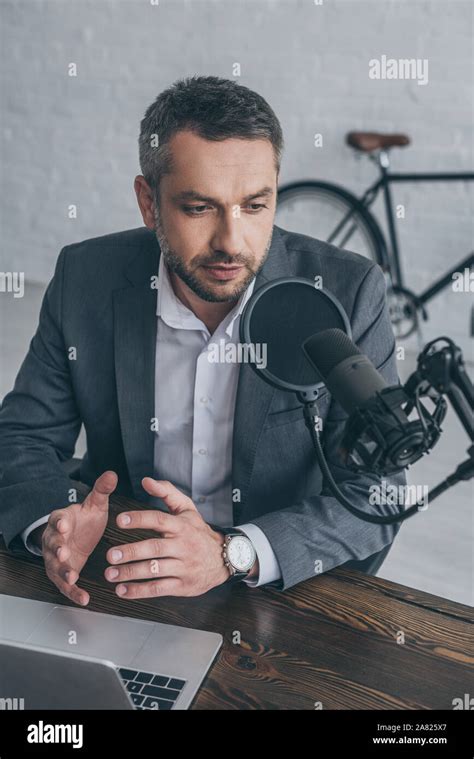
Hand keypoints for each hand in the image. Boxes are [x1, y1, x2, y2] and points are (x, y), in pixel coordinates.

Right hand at [42, 470, 117, 605]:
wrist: (76, 535)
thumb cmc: (84, 520)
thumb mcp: (94, 505)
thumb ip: (101, 491)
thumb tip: (112, 474)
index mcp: (61, 520)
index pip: (57, 519)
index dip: (60, 522)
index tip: (64, 524)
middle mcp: (54, 540)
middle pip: (52, 544)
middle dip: (57, 549)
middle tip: (63, 553)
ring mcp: (56, 559)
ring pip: (55, 566)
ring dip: (62, 572)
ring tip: (71, 577)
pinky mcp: (62, 574)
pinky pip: (65, 585)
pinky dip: (73, 592)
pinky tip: (84, 598)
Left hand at [104, 478, 230, 598]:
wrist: (224, 558)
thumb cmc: (199, 531)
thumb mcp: (187, 508)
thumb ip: (166, 492)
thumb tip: (146, 481)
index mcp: (181, 526)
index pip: (159, 520)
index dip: (139, 519)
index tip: (119, 520)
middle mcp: (183, 546)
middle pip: (154, 548)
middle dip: (131, 552)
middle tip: (111, 555)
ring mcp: (183, 567)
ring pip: (155, 570)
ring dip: (131, 573)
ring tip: (111, 574)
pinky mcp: (182, 585)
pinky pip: (159, 589)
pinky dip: (139, 591)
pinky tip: (122, 590)